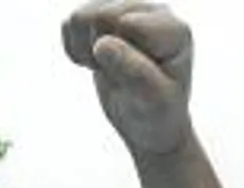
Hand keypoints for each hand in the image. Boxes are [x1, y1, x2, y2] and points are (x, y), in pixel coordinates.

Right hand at [63, 2, 193, 155]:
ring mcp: (127, 10)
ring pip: (82, 17)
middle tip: (122, 76)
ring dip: (87, 51)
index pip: (129, 25)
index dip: (122, 56)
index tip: (139, 79)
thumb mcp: (153, 99)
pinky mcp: (103, 14)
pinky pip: (70, 23)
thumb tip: (102, 44)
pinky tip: (97, 63)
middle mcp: (152, 12)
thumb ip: (134, 71)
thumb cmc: (157, 111)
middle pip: (102, 16)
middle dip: (102, 53)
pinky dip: (75, 49)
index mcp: (173, 29)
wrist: (146, 120)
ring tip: (110, 69)